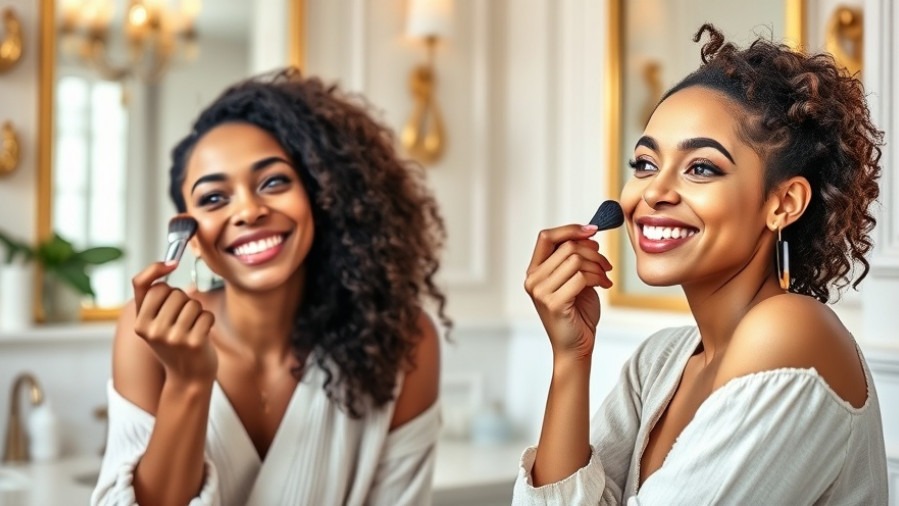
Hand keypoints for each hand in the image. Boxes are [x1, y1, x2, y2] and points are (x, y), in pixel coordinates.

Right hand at [131, 262, 218, 383]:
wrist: (188, 378)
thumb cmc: (172, 344)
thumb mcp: (152, 322)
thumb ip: (150, 295)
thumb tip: (168, 263)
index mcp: (139, 324)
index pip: (149, 286)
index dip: (158, 271)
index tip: (172, 264)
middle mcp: (152, 331)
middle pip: (175, 293)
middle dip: (183, 300)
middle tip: (181, 320)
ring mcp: (173, 338)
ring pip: (193, 302)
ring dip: (197, 312)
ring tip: (191, 328)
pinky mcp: (194, 343)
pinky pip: (206, 314)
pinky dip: (208, 320)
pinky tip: (202, 334)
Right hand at [524, 225, 612, 359]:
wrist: (577, 346)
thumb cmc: (577, 313)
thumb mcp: (574, 279)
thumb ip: (573, 258)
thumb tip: (588, 233)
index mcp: (535, 271)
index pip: (546, 237)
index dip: (570, 230)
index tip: (593, 230)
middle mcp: (533, 280)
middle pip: (567, 247)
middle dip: (593, 252)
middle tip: (606, 264)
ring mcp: (541, 292)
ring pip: (575, 260)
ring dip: (597, 266)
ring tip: (605, 277)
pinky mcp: (554, 304)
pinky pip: (580, 277)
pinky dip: (597, 278)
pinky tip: (603, 285)